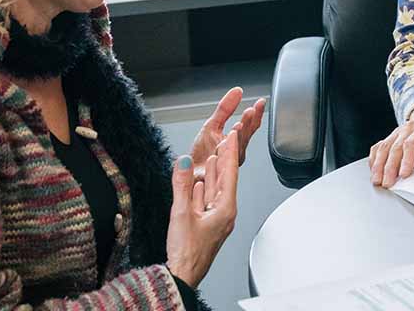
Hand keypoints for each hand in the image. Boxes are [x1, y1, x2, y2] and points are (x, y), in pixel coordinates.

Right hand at [166, 130, 238, 287]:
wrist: (182, 276)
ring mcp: (215, 220)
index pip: (230, 174)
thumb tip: (184, 162)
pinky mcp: (205, 226)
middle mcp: (224, 214)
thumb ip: (182, 185)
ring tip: (214, 156)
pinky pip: (206, 201)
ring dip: (215, 173)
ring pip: (215, 190)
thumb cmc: (187, 253)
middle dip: (225, 159)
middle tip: (226, 140)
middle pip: (225, 180)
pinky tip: (200, 182)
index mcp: (225, 210)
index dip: (231, 152)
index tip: (232, 136)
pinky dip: (204, 188)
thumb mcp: (181, 214)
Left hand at [190, 87, 264, 180]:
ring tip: (241, 124)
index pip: (249, 127)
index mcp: (236, 142)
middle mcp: (235, 153)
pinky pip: (221, 162)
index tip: (260, 103)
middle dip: (248, 124)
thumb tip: (237, 91)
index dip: (256, 115)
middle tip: (252, 111)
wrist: (189, 172)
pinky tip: (224, 142)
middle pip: (244, 137)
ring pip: (235, 149)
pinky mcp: (216, 171)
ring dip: (238, 137)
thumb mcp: (213, 124)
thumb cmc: (202, 154)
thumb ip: (225, 109)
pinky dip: (223, 152)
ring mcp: (227, 163)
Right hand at [368, 101, 413, 187]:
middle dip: (390, 167)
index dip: (407, 160)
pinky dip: (374, 159)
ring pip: (384, 147)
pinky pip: (378, 147)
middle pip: (395, 148)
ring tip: (377, 180)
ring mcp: (397, 132)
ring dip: (378, 165)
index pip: (412, 144)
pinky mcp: (391, 137)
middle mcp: (408, 129)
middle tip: (388, 183)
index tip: (404, 175)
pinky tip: (373, 170)